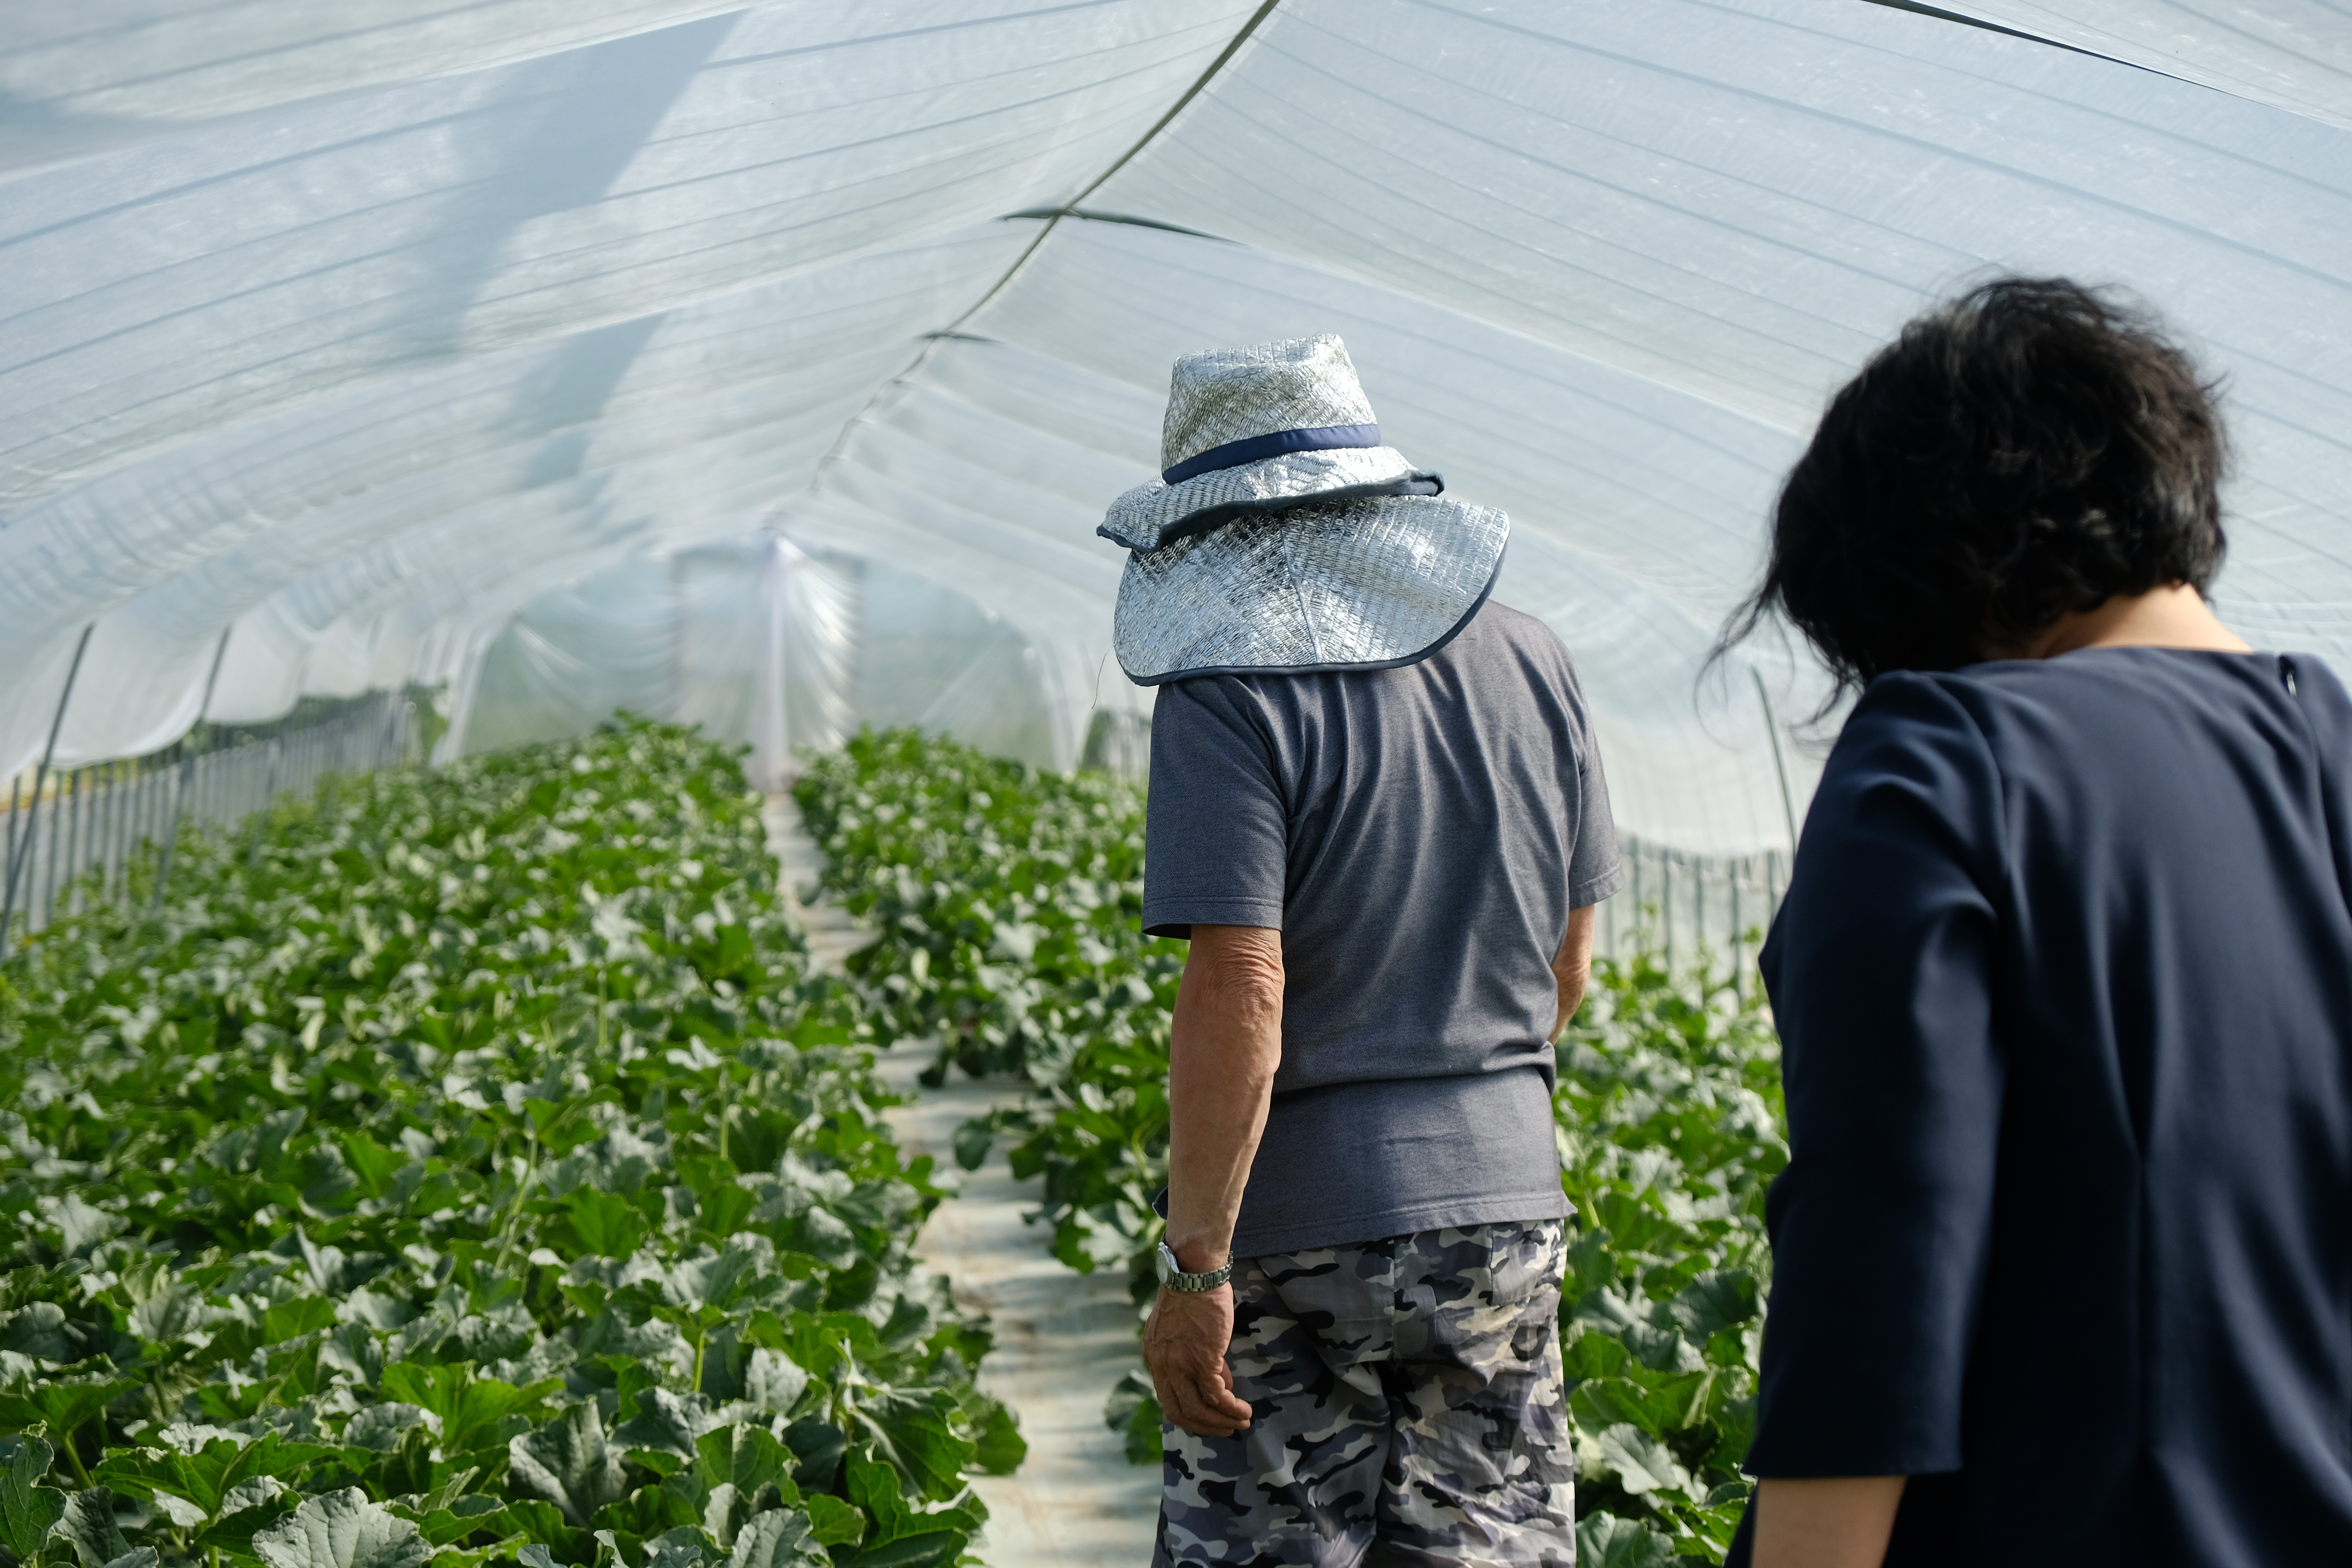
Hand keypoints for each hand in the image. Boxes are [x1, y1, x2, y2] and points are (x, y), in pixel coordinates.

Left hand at [1142, 1283, 1252, 1437]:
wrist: (1194, 1272)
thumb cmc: (1194, 1295)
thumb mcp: (1188, 1331)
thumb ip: (1198, 1357)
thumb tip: (1222, 1380)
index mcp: (1155, 1358)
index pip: (1167, 1399)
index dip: (1190, 1414)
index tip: (1210, 1417)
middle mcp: (1162, 1365)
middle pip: (1179, 1412)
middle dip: (1204, 1426)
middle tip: (1226, 1429)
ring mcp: (1180, 1364)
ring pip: (1198, 1409)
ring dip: (1221, 1422)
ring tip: (1241, 1422)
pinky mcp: (1202, 1359)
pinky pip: (1216, 1396)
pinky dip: (1231, 1408)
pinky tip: (1244, 1410)